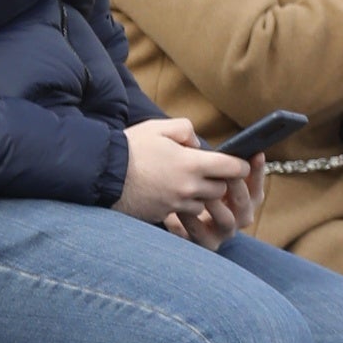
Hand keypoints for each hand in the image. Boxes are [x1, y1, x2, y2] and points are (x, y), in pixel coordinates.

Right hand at [116, 120, 253, 240]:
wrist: (102, 173)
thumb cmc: (131, 148)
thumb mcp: (159, 127)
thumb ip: (185, 130)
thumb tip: (197, 144)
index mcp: (191, 164)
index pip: (232, 169)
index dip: (240, 166)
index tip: (240, 164)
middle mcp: (188, 188)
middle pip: (221, 190)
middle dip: (220, 182)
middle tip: (210, 172)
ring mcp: (176, 204)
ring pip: (203, 204)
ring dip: (201, 195)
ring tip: (188, 183)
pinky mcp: (163, 215)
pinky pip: (183, 213)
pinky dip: (183, 205)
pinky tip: (170, 193)